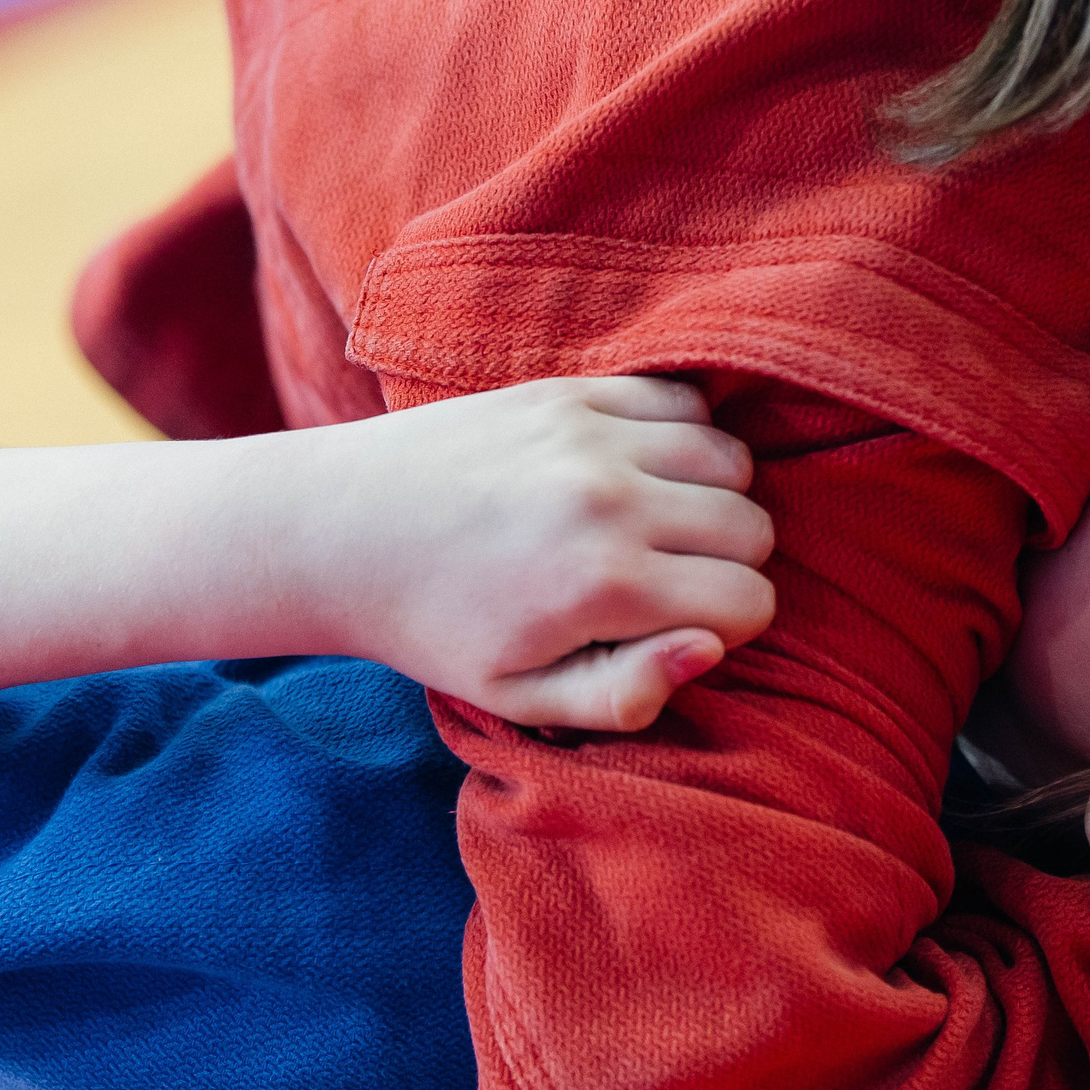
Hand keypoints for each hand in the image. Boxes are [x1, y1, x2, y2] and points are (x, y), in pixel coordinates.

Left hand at [276, 377, 774, 730]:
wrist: (338, 533)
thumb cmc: (436, 630)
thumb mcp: (519, 698)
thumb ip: (625, 694)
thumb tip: (709, 648)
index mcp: (602, 586)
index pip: (748, 600)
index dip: (725, 626)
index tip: (673, 629)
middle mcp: (607, 499)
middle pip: (752, 527)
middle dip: (728, 565)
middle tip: (669, 583)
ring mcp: (589, 434)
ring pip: (731, 458)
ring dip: (714, 498)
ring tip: (662, 526)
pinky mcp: (568, 391)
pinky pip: (684, 401)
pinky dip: (683, 437)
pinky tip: (641, 472)